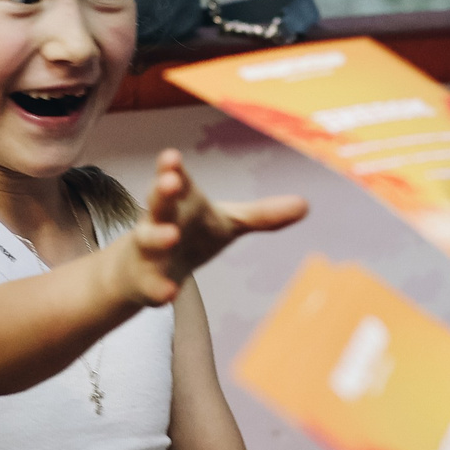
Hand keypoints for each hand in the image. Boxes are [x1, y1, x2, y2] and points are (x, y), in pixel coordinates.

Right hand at [117, 150, 304, 305]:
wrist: (142, 270)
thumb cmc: (190, 235)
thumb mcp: (227, 222)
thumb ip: (261, 214)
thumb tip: (307, 204)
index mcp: (181, 201)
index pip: (175, 178)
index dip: (172, 168)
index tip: (172, 156)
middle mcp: (159, 219)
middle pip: (158, 202)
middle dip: (161, 190)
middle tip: (169, 181)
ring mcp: (147, 248)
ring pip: (148, 239)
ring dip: (158, 236)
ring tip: (171, 236)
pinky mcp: (144, 279)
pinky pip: (150, 283)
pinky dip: (158, 287)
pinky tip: (169, 293)